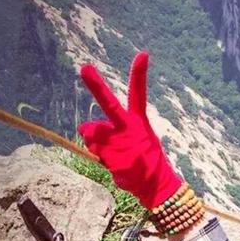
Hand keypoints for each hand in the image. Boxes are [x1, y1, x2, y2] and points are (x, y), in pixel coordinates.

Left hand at [78, 52, 180, 208]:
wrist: (156, 186)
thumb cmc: (144, 162)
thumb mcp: (134, 143)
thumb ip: (110, 133)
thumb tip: (83, 129)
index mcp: (139, 121)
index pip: (138, 94)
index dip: (139, 74)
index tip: (142, 54)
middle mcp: (130, 128)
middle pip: (109, 104)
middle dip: (96, 86)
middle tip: (84, 68)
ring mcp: (120, 143)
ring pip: (92, 133)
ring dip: (95, 141)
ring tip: (113, 154)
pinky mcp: (113, 158)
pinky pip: (93, 151)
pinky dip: (100, 157)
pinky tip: (115, 164)